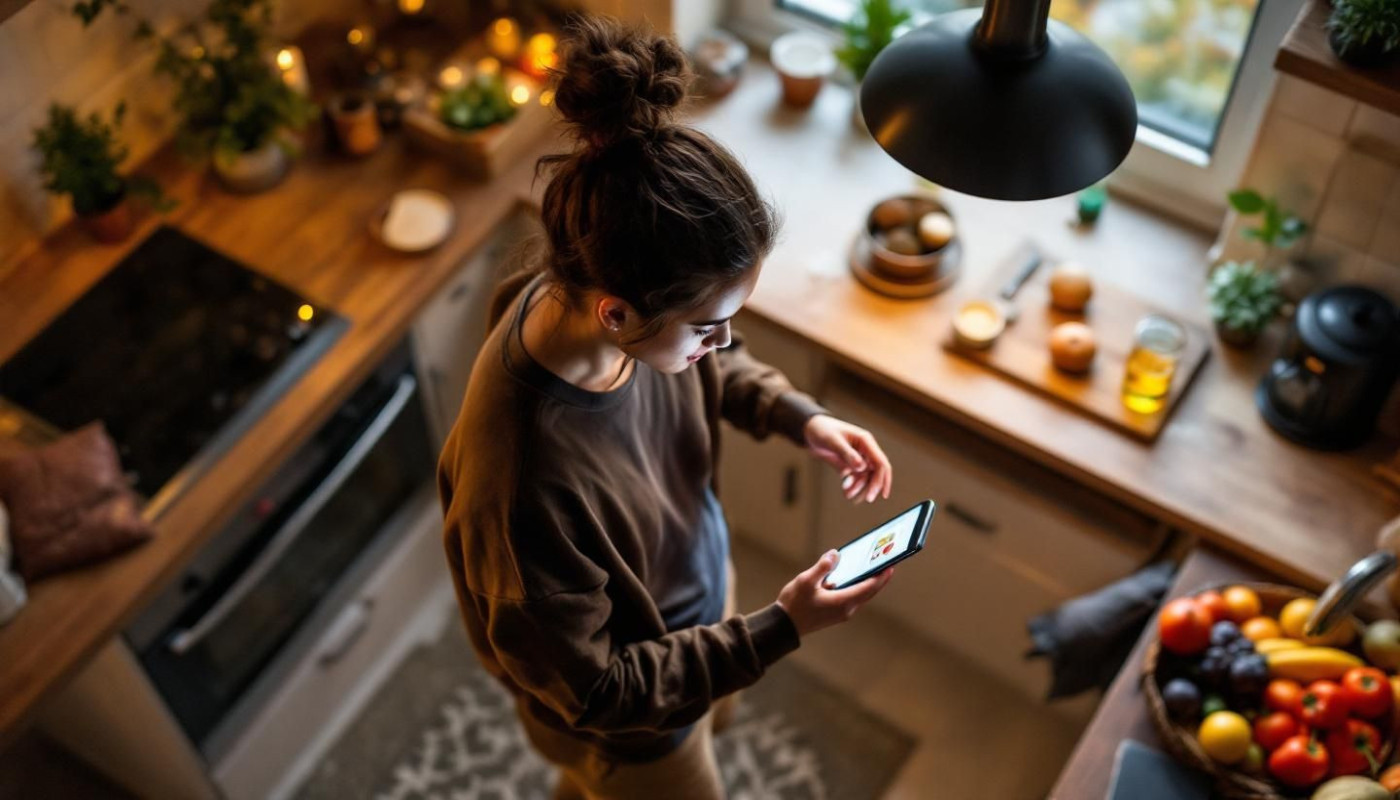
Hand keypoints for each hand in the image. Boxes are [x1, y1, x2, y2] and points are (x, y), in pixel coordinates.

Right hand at [776, 550, 893, 637]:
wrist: (784, 625)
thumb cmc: (794, 604)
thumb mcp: (806, 581)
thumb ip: (822, 567)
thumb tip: (835, 554)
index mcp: (843, 602)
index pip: (869, 587)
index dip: (881, 576)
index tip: (891, 565)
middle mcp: (847, 609)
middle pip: (869, 591)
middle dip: (879, 577)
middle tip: (887, 562)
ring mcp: (842, 612)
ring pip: (861, 594)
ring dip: (868, 581)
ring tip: (873, 565)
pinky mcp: (836, 612)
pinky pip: (852, 596)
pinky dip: (857, 586)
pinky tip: (853, 574)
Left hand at [802, 414, 891, 503]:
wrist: (809, 430)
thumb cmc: (822, 430)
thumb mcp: (833, 441)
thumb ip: (847, 453)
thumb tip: (862, 467)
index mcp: (865, 441)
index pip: (880, 462)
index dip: (884, 478)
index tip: (881, 494)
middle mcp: (864, 450)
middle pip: (876, 472)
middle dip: (873, 486)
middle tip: (867, 499)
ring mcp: (857, 457)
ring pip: (865, 477)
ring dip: (859, 487)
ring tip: (848, 495)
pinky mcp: (849, 464)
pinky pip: (855, 478)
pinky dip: (852, 486)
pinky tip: (846, 491)